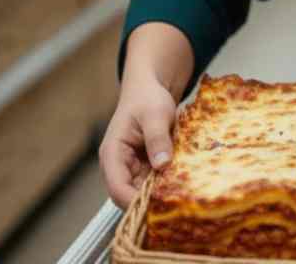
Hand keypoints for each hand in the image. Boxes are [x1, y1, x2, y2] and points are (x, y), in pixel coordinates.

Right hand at [99, 71, 177, 208]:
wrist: (150, 89)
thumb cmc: (148, 98)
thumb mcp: (155, 114)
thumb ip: (157, 138)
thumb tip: (162, 165)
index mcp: (112, 154)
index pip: (117, 189)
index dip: (135, 202)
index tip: (157, 206)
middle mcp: (119, 166)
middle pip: (130, 196)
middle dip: (150, 201)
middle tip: (177, 201)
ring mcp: (131, 168)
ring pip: (143, 192)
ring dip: (160, 193)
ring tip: (182, 192)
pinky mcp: (145, 167)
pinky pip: (154, 183)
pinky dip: (166, 184)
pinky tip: (183, 182)